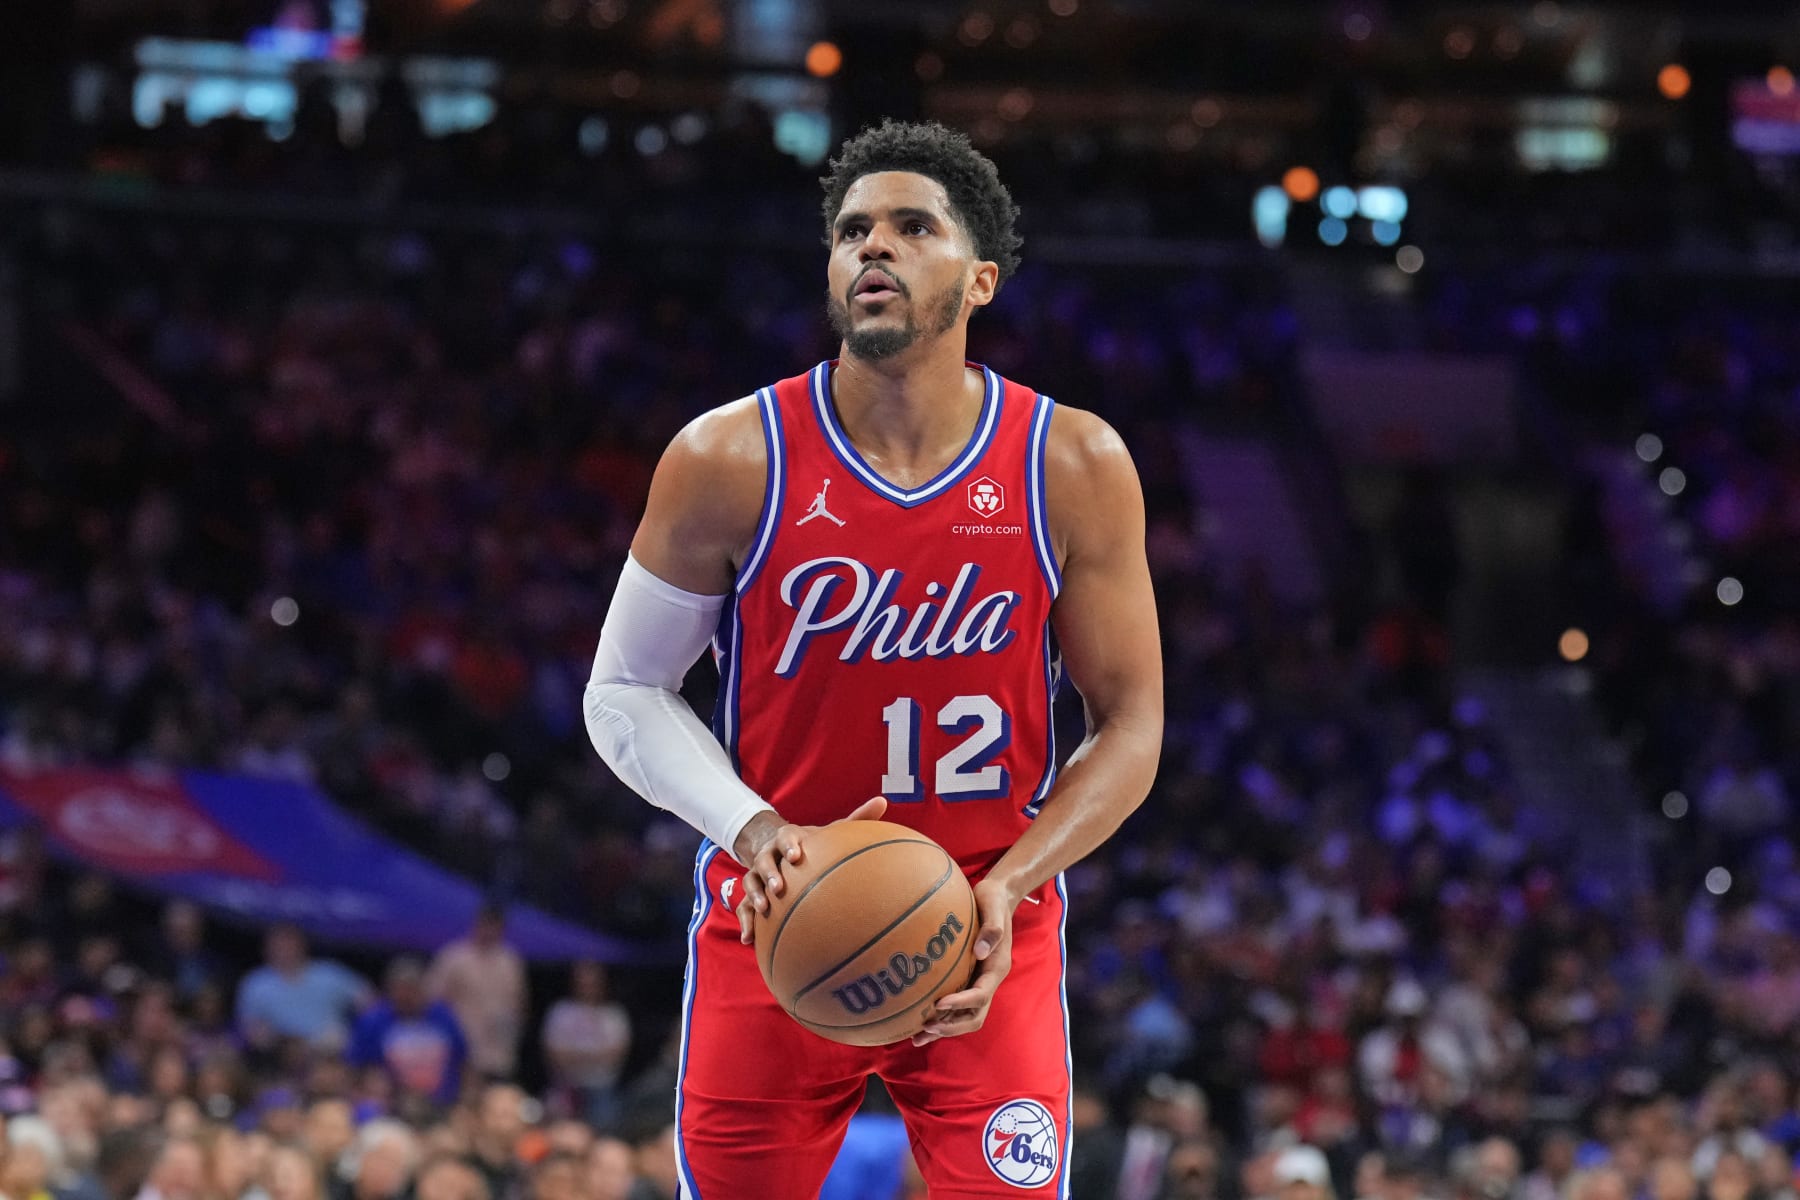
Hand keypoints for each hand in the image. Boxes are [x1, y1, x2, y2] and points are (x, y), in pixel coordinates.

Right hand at [733, 797, 887, 943]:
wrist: (780, 850)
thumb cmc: (812, 843)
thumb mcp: (829, 831)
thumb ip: (856, 818)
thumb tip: (882, 802)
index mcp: (788, 838)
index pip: (785, 837)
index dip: (789, 845)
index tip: (796, 855)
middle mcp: (769, 854)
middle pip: (764, 860)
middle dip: (769, 873)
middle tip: (778, 887)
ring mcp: (758, 874)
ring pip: (751, 882)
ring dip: (755, 895)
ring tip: (764, 909)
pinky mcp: (752, 893)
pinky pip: (744, 908)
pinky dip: (746, 922)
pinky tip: (749, 939)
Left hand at [912, 877, 1018, 1046]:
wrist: (999, 896)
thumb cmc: (994, 900)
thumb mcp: (994, 907)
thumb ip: (991, 929)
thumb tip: (980, 951)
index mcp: (997, 967)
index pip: (981, 994)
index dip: (961, 1003)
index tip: (939, 1004)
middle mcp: (988, 979)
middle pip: (974, 1016)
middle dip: (951, 1026)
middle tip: (926, 1027)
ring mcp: (978, 981)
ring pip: (964, 1016)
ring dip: (943, 1028)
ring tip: (917, 1037)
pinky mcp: (967, 978)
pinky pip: (955, 1005)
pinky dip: (940, 1016)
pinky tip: (917, 1021)